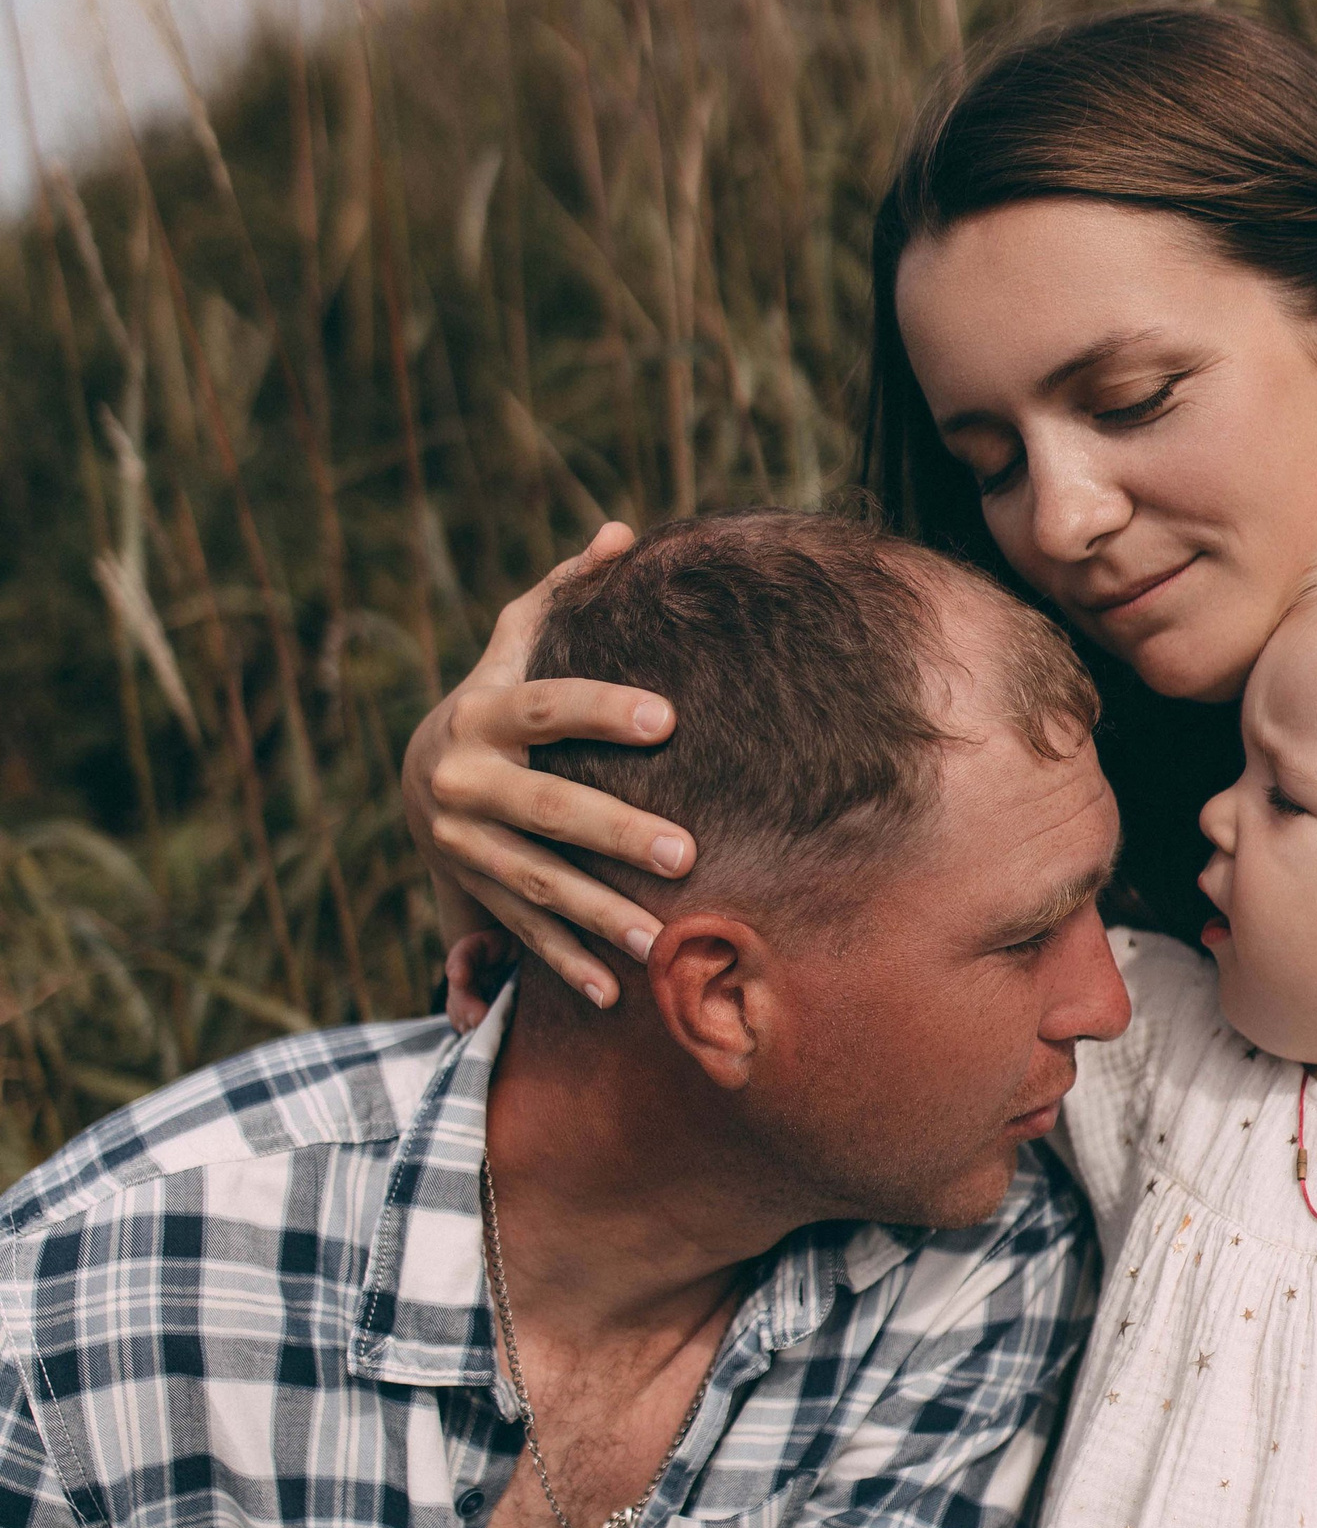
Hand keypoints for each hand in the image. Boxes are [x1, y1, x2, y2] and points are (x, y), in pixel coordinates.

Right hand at [400, 525, 697, 1016]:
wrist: (421, 778)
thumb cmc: (497, 698)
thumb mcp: (515, 642)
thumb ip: (565, 592)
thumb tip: (623, 535)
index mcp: (483, 714)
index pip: (547, 706)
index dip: (601, 708)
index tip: (665, 717)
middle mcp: (465, 783)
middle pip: (546, 809)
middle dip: (615, 833)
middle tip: (685, 853)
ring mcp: (466, 845)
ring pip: (534, 883)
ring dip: (594, 916)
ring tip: (655, 939)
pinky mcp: (474, 893)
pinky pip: (520, 934)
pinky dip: (562, 966)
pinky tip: (612, 993)